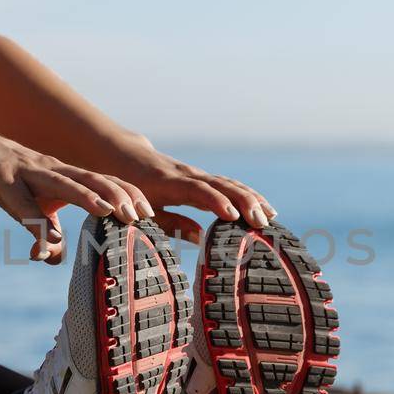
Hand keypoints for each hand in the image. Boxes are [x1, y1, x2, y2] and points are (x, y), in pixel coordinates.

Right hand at [0, 120, 145, 262]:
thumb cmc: (6, 177)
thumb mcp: (27, 205)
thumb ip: (44, 228)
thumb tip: (54, 257)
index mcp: (64, 176)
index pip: (104, 182)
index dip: (128, 195)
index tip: (151, 215)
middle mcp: (53, 171)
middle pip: (92, 179)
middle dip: (118, 196)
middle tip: (140, 216)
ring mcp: (28, 174)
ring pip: (63, 184)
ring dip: (86, 198)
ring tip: (108, 213)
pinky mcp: (3, 181)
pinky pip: (21, 203)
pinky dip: (36, 220)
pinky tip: (49, 239)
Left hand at [99, 134, 277, 245]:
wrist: (122, 156)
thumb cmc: (129, 188)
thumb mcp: (142, 209)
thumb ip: (168, 223)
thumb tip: (200, 237)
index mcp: (169, 184)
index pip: (197, 191)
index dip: (216, 201)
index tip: (233, 216)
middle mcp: (187, 175)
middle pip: (221, 185)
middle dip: (244, 202)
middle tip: (263, 222)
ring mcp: (196, 174)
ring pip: (228, 183)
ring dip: (251, 198)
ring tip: (271, 217)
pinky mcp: (201, 177)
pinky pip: (227, 184)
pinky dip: (246, 195)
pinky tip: (263, 208)